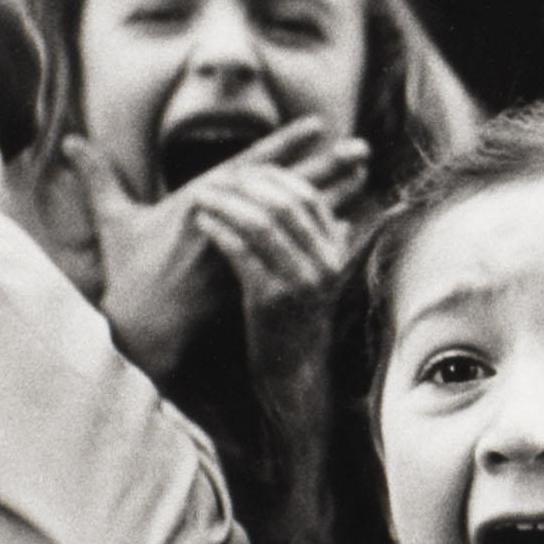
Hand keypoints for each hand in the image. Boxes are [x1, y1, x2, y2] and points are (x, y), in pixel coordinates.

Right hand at [62, 119, 359, 380]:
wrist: (143, 328)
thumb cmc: (131, 275)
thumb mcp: (114, 221)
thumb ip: (99, 178)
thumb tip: (71, 142)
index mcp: (203, 200)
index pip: (253, 164)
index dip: (288, 143)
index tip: (321, 124)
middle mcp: (230, 219)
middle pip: (287, 184)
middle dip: (325, 164)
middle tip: (361, 147)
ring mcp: (248, 247)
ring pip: (298, 216)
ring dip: (334, 195)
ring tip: (365, 178)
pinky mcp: (256, 274)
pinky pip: (298, 252)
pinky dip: (322, 239)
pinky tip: (351, 227)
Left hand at [183, 151, 359, 365]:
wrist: (292, 372)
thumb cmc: (297, 319)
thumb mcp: (320, 278)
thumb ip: (328, 244)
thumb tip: (341, 210)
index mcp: (336, 254)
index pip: (308, 198)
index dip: (274, 178)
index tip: (244, 171)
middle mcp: (324, 265)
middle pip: (284, 205)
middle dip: (246, 186)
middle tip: (217, 178)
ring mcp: (299, 283)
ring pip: (261, 224)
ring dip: (227, 203)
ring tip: (203, 195)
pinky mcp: (270, 301)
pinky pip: (241, 252)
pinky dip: (220, 231)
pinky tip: (203, 222)